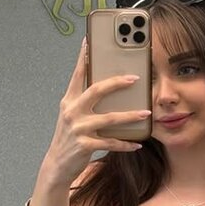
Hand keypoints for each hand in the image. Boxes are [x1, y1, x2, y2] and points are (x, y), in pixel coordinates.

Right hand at [41, 41, 150, 185]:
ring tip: (147, 113)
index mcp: (69, 100)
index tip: (90, 40)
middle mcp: (72, 111)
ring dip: (130, 116)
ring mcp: (78, 128)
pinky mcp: (84, 145)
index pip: (77, 74)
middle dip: (117, 82)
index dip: (83, 57)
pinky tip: (137, 144)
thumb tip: (110, 86)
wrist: (57, 165)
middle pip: (96, 90)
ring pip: (109, 118)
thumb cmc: (70, 137)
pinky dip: (125, 143)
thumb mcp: (74, 116)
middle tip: (135, 78)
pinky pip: (110, 142)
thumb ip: (86, 101)